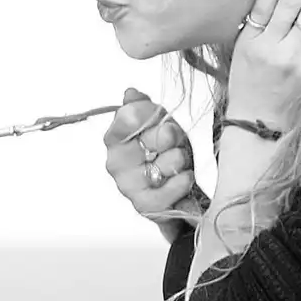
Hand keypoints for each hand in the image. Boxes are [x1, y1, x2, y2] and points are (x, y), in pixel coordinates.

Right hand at [103, 88, 200, 220]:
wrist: (180, 186)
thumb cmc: (167, 153)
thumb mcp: (160, 123)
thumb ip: (144, 107)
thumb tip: (130, 94)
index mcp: (116, 137)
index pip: (128, 117)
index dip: (152, 116)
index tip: (163, 120)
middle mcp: (116, 163)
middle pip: (151, 139)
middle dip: (170, 137)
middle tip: (174, 141)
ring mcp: (128, 187)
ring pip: (162, 166)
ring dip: (179, 160)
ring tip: (180, 162)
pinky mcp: (144, 206)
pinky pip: (163, 194)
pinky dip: (179, 183)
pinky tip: (184, 177)